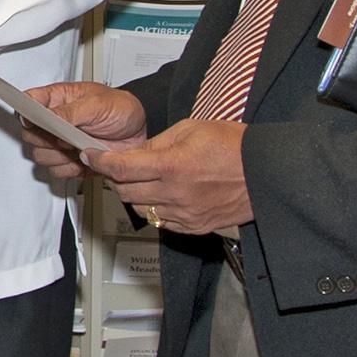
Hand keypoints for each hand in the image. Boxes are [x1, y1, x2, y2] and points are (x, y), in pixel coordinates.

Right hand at [20, 82, 148, 179]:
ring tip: (76, 148)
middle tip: (65, 136)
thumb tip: (48, 116)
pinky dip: (68, 170)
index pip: (26, 102)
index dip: (25, 113)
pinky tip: (82, 160)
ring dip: (57, 157)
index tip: (34, 120)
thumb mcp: (97, 103)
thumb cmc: (120, 109)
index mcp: (56, 99)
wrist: (139, 133)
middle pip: (29, 134)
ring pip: (40, 156)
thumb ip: (70, 111)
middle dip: (46, 139)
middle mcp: (53, 121)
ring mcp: (59, 143)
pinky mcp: (68, 161)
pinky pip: (55, 172)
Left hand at [84, 119, 251, 234]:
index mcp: (173, 166)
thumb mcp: (191, 129)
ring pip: (139, 208)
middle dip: (115, 176)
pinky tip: (162, 194)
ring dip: (133, 193)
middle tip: (117, 165)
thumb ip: (157, 142)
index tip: (90, 155)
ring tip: (142, 178)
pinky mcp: (193, 227)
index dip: (99, 161)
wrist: (266, 174)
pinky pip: (160, 220)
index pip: (121, 168)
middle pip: (125, 190)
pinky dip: (153, 207)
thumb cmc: (234, 147)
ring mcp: (184, 214)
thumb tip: (135, 152)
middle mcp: (175, 194)